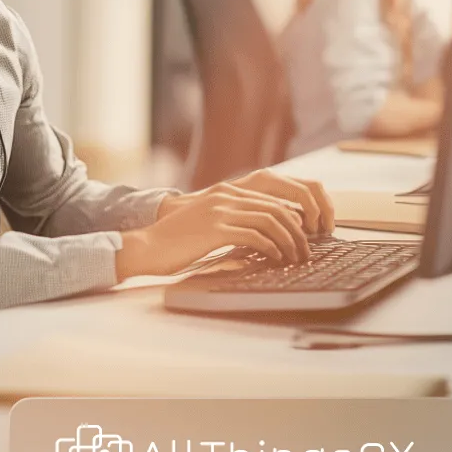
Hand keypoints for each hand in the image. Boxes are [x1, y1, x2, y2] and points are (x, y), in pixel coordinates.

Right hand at [126, 171, 335, 276]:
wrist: (146, 246)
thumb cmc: (177, 242)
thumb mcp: (209, 224)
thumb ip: (233, 222)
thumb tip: (264, 237)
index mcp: (226, 193)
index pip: (272, 201)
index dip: (292, 220)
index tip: (302, 238)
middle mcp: (226, 197)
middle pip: (277, 209)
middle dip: (297, 232)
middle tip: (305, 251)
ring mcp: (221, 211)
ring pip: (271, 221)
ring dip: (289, 241)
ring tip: (295, 258)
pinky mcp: (215, 229)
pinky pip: (255, 236)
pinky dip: (271, 247)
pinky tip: (276, 258)